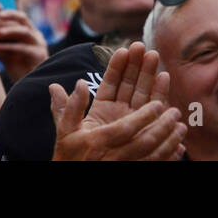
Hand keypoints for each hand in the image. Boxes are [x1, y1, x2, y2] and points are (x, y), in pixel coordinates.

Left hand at [0, 8, 50, 81]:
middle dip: (5, 21)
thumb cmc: (17, 65)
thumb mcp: (6, 50)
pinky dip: (10, 47)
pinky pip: (24, 48)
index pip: (19, 16)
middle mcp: (35, 34)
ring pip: (24, 32)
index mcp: (29, 30)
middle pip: (22, 20)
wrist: (29, 83)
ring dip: (9, 31)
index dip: (7, 13)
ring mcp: (38, 43)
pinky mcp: (38, 55)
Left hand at [50, 43, 185, 160]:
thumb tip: (53, 86)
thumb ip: (64, 108)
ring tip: (153, 55)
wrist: (91, 171)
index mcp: (102, 108)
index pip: (110, 83)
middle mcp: (120, 111)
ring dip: (149, 73)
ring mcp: (135, 118)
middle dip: (136, 64)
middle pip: (130, 83)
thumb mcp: (68, 130)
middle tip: (140, 46)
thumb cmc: (78, 154)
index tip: (123, 50)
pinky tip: (164, 77)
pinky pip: (155, 108)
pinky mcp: (148, 127)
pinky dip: (160, 92)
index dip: (116, 66)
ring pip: (144, 92)